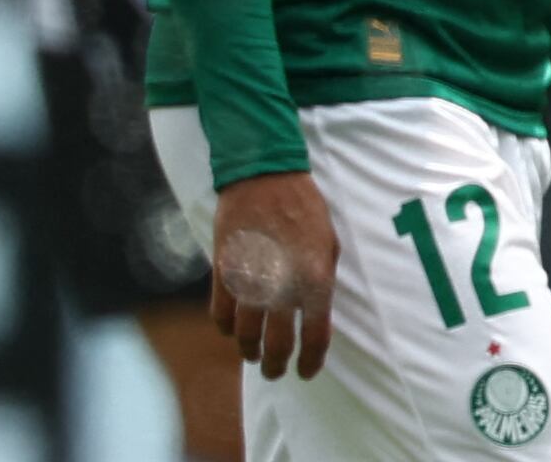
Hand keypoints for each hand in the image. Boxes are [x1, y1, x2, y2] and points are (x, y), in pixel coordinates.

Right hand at [210, 170, 338, 379]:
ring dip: (250, 351)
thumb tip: (315, 313)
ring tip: (255, 355)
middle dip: (278, 364)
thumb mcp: (329, 244)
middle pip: (278, 344)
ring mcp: (250, 283)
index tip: (306, 371)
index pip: (316, 335)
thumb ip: (323, 281)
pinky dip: (226, 329)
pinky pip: (220, 316)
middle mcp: (282, 287)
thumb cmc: (305, 209)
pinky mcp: (223, 275)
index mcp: (316, 279)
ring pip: (245, 336)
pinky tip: (233, 330)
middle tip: (277, 371)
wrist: (264, 179)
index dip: (311, 360)